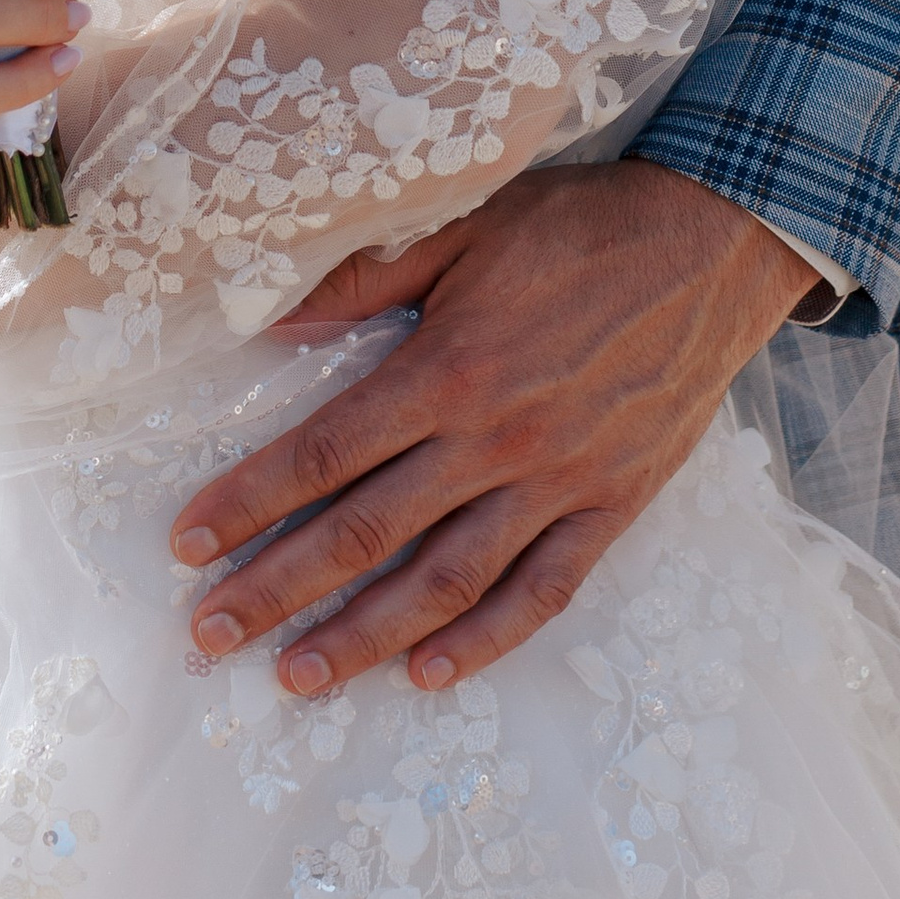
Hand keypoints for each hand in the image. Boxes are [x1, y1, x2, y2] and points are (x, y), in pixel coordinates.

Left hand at [167, 164, 813, 699]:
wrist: (713, 243)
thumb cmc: (579, 225)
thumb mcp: (466, 222)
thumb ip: (367, 275)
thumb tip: (273, 318)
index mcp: (449, 368)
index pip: (327, 452)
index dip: (250, 500)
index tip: (187, 542)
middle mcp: (497, 439)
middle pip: (367, 532)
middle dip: (279, 587)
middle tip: (209, 634)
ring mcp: (558, 482)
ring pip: (445, 580)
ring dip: (364, 636)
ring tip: (297, 676)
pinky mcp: (612, 506)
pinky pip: (543, 591)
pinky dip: (485, 640)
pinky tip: (428, 673)